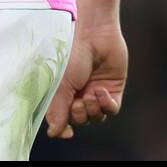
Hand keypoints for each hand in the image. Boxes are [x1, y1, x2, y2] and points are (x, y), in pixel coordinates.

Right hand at [45, 22, 126, 138]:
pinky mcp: (113, 89)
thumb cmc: (72, 53)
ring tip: (91, 94)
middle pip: (81, 120)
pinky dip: (107, 105)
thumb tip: (53, 133)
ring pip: (97, 116)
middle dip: (80, 115)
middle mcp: (79, 93)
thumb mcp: (62, 83)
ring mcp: (96, 91)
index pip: (63, 118)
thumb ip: (58, 109)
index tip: (67, 132)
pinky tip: (102, 91)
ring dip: (93, 109)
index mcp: (63, 91)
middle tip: (78, 101)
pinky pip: (112, 109)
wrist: (94, 33)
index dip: (64, 128)